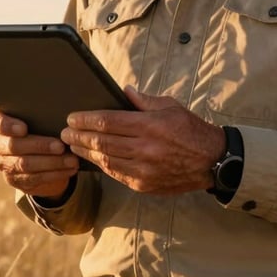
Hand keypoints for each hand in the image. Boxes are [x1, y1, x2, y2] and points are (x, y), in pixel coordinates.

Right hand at [0, 108, 79, 198]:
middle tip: (60, 146)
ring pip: (25, 164)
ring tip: (71, 160)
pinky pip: (34, 178)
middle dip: (39, 146)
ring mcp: (4, 163)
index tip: (24, 128)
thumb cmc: (43, 126)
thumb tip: (63, 112)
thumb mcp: (41, 117)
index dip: (7, 126)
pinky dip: (54, 174)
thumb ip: (43, 113)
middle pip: (13, 145)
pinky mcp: (15, 179)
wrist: (42, 152)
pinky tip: (69, 169)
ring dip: (51, 163)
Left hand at [59, 86, 225, 194]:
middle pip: (102, 142)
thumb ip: (144, 100)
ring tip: (72, 146)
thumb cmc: (190, 130)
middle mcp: (145, 149)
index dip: (86, 120)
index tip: (72, 118)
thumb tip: (123, 91)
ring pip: (105, 161)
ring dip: (85, 153)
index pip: (108, 122)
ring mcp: (144, 170)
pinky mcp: (144, 185)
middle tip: (64, 133)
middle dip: (79, 137)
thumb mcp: (170, 106)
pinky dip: (101, 166)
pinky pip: (116, 174)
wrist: (212, 161)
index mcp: (150, 126)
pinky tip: (92, 159)